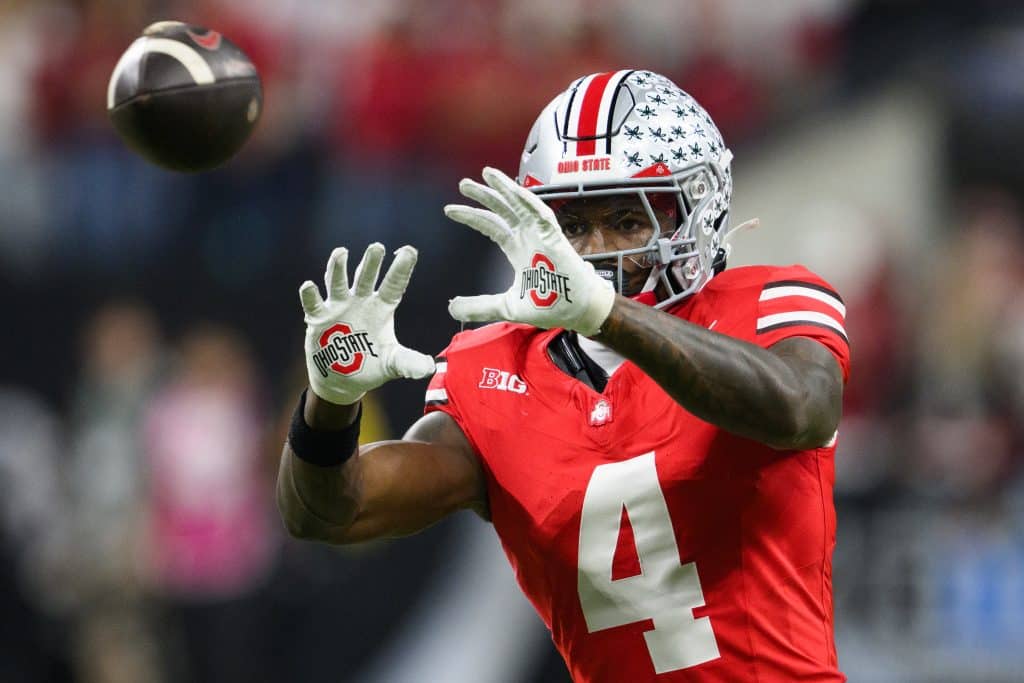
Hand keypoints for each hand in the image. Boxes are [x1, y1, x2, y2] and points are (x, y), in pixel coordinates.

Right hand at [299, 243, 434, 405]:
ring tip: (341, 252)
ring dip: (338, 268)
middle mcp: (360, 302)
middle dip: (371, 262)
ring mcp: (339, 307)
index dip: (401, 268)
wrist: (343, 381)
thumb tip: (429, 368)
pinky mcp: (319, 319)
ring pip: (338, 282)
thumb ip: (409, 362)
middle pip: (365, 277)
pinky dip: (310, 294)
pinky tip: (309, 285)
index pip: (393, 284)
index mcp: (381, 308)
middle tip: (377, 248)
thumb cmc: (371, 366)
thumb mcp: (392, 363)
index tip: (410, 250)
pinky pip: (314, 304)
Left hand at [444, 167, 615, 335]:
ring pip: (520, 204)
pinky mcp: (554, 236)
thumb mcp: (506, 307)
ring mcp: (541, 234)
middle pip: (502, 209)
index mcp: (517, 249)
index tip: (450, 210)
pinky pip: (540, 213)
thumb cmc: (550, 305)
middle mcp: (527, 237)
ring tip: (486, 173)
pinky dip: (527, 201)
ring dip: (504, 188)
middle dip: (483, 195)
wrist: (576, 310)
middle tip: (463, 184)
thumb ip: (480, 306)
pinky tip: (513, 190)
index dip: (472, 216)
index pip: (491, 225)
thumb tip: (452, 308)